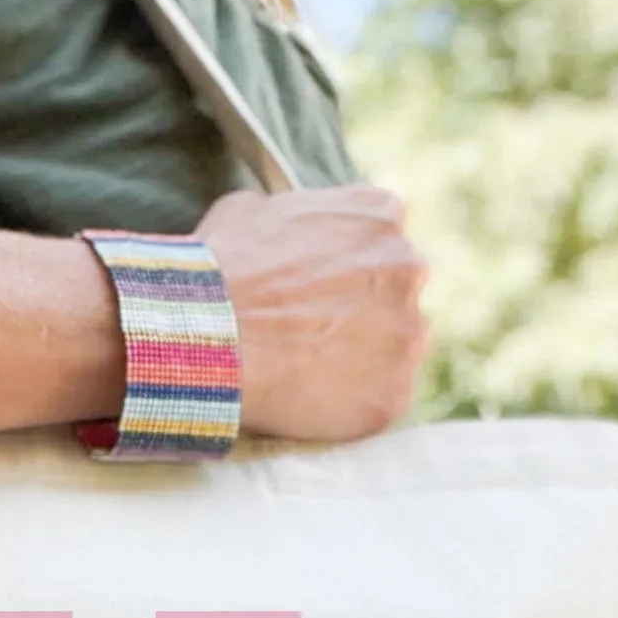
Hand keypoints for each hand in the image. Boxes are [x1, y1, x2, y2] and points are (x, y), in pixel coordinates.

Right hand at [197, 183, 429, 441]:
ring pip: (395, 350)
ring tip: (308, 371)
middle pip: (397, 294)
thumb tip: (284, 223)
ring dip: (364, 360)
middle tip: (312, 333)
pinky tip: (311, 401)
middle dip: (363, 312)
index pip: (381, 238)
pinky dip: (352, 406)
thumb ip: (291, 213)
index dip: (346, 267)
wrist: (210, 339)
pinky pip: (381, 402)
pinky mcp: (392, 395)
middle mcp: (407, 268)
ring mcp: (407, 335)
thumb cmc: (220, 274)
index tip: (319, 288)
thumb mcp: (247, 212)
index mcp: (378, 215)